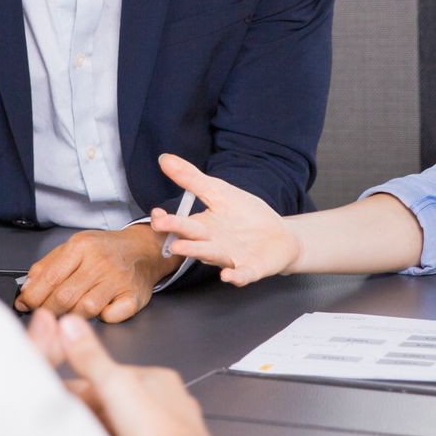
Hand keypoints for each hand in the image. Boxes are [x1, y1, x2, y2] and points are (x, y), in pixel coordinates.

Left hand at [16, 224, 174, 322]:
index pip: (49, 277)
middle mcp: (100, 262)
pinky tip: (98, 313)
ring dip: (71, 317)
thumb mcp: (74, 247)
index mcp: (82, 246)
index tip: (23, 305)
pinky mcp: (133, 297)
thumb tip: (26, 288)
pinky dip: (102, 318)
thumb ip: (48, 265)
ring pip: (85, 309)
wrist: (144, 249)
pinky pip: (111, 316)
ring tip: (66, 315)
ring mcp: (118, 281)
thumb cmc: (107, 250)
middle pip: (64, 296)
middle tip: (43, 316)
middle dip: (48, 311)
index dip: (32, 296)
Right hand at [26, 310, 225, 435]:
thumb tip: (72, 325)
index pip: (109, 375)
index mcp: (157, 378)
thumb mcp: (116, 387)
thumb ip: (92, 358)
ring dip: (103, 432)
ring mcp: (167, 430)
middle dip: (90, 411)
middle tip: (66, 420)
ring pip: (125, 426)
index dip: (80, 385)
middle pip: (117, 401)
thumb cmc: (161, 435)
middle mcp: (166, 402)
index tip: (58, 395)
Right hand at [148, 154, 300, 285]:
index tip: (157, 214)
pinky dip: (235, 276)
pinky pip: (241, 274)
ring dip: (195, 251)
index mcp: (202, 226)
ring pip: (210, 255)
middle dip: (176, 231)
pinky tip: (227, 275)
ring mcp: (229, 257)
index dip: (166, 220)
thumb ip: (192, 178)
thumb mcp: (220, 192)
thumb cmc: (245, 216)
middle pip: (190, 237)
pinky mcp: (249, 269)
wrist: (278, 236)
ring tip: (180, 247)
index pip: (179, 224)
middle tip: (161, 224)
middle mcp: (211, 244)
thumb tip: (164, 158)